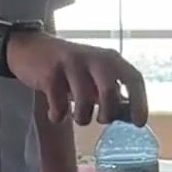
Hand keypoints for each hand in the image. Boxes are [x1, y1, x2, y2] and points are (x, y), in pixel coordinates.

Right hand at [9, 34, 148, 127]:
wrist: (31, 49)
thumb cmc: (70, 69)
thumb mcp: (94, 75)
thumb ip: (111, 91)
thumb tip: (129, 116)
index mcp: (110, 59)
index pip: (133, 78)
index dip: (139, 102)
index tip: (138, 123)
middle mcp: (94, 58)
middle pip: (109, 92)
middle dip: (107, 114)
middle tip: (101, 119)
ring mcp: (71, 64)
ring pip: (84, 102)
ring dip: (81, 118)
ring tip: (77, 116)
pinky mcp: (50, 73)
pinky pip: (59, 106)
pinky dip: (58, 115)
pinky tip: (55, 112)